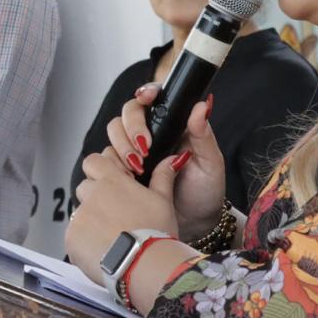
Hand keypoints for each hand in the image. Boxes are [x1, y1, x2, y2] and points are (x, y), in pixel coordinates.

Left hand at [65, 146, 180, 283]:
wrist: (144, 264)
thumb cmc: (156, 232)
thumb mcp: (163, 201)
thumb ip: (163, 176)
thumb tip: (173, 158)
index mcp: (112, 180)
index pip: (94, 161)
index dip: (101, 170)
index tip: (113, 184)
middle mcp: (92, 193)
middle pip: (85, 186)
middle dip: (95, 196)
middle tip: (114, 214)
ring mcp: (80, 216)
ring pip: (79, 212)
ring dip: (90, 220)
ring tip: (110, 236)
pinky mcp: (72, 238)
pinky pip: (74, 235)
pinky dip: (85, 242)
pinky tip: (103, 251)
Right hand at [108, 85, 225, 239]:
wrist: (194, 224)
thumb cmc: (205, 191)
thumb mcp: (210, 162)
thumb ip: (203, 134)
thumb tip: (201, 106)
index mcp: (172, 125)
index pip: (152, 99)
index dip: (145, 93)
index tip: (146, 98)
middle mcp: (151, 134)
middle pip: (128, 113)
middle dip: (132, 127)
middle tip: (145, 148)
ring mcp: (135, 152)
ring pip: (114, 134)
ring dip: (122, 147)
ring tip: (139, 168)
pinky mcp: (123, 171)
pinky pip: (107, 159)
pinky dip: (113, 165)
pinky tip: (128, 178)